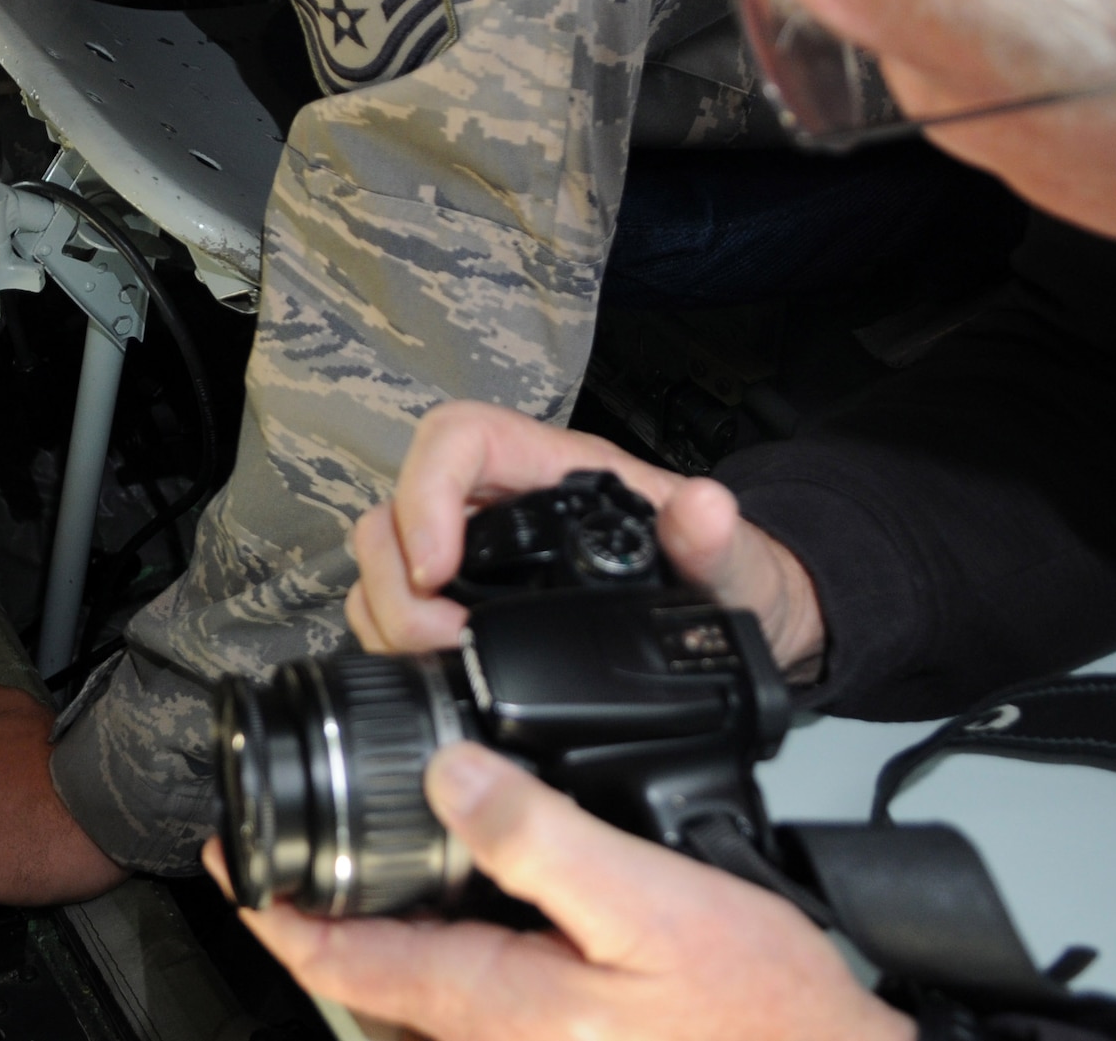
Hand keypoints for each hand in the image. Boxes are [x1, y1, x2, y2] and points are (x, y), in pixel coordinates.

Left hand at [213, 742, 914, 1040]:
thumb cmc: (755, 1011)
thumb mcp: (648, 903)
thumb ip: (541, 840)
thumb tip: (450, 776)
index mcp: (497, 1005)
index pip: (348, 958)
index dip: (276, 909)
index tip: (232, 861)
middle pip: (366, 987)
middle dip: (309, 930)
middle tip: (267, 872)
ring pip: (409, 1004)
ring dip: (364, 947)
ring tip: (338, 885)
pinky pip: (462, 1010)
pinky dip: (427, 963)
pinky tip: (452, 921)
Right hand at [348, 401, 825, 679]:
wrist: (728, 619)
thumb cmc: (721, 571)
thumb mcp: (729, 558)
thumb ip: (714, 536)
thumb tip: (704, 506)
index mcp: (549, 470)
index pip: (459, 439)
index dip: (427, 491)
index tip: (436, 566)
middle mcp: (498, 504)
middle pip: (399, 505)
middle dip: (399, 578)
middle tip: (438, 639)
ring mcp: (474, 555)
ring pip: (386, 559)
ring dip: (392, 613)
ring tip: (438, 665)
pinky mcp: (465, 604)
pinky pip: (400, 608)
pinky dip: (398, 641)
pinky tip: (434, 675)